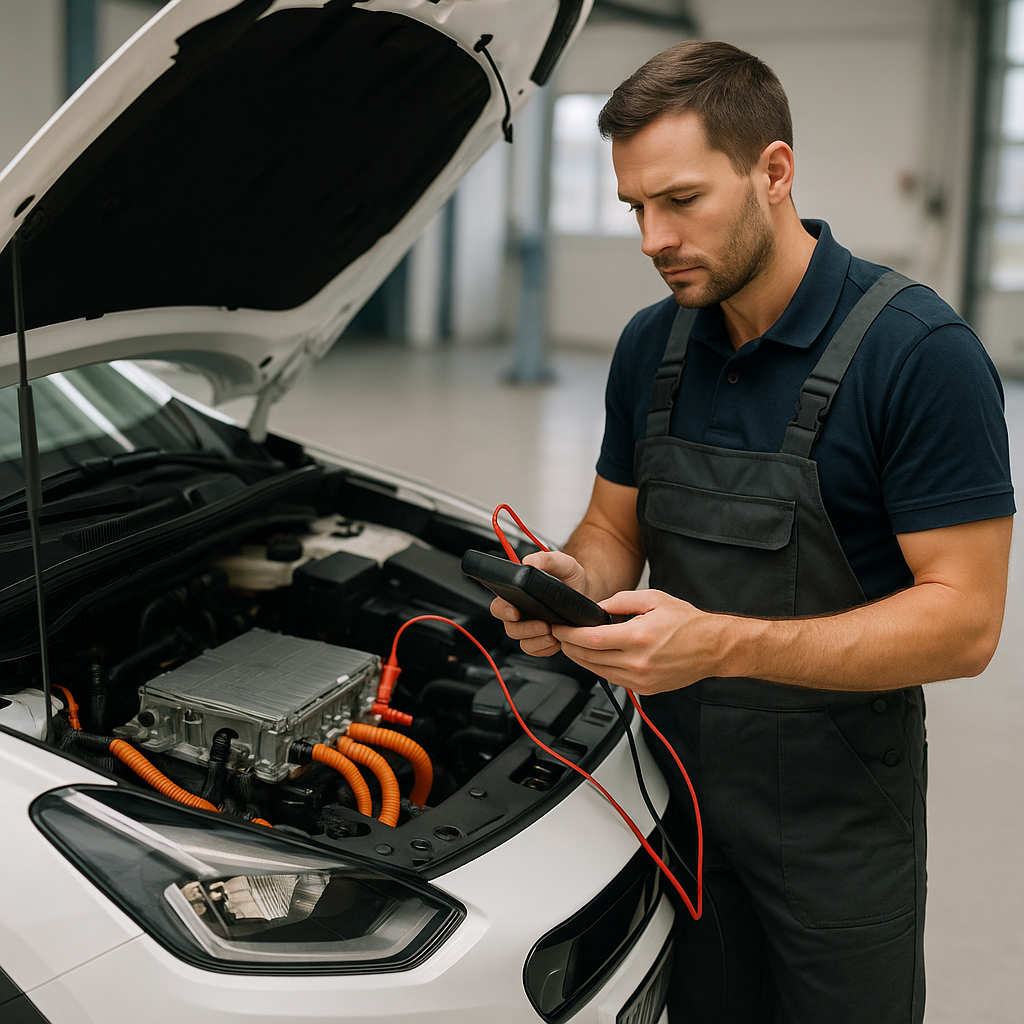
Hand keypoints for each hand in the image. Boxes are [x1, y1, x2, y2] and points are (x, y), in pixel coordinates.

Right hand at [489, 550, 589, 657]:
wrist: (586, 592)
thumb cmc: (570, 577)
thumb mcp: (561, 562)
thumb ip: (545, 559)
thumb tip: (528, 563)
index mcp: (518, 595)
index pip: (499, 606)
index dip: (503, 611)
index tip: (515, 612)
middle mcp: (521, 614)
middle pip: (511, 628)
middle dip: (526, 629)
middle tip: (543, 625)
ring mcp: (531, 629)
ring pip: (524, 642)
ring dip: (537, 641)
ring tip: (553, 633)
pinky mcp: (542, 641)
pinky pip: (537, 651)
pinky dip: (546, 648)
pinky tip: (557, 640)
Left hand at [551, 589, 721, 693]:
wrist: (713, 648)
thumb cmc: (688, 623)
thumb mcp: (654, 599)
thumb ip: (621, 601)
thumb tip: (596, 607)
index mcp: (639, 637)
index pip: (591, 639)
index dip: (569, 635)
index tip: (559, 628)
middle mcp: (639, 662)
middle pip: (590, 658)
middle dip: (569, 646)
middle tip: (561, 636)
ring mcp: (642, 679)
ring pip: (598, 672)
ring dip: (581, 659)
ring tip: (573, 646)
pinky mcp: (645, 689)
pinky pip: (614, 680)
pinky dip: (600, 668)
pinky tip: (596, 657)